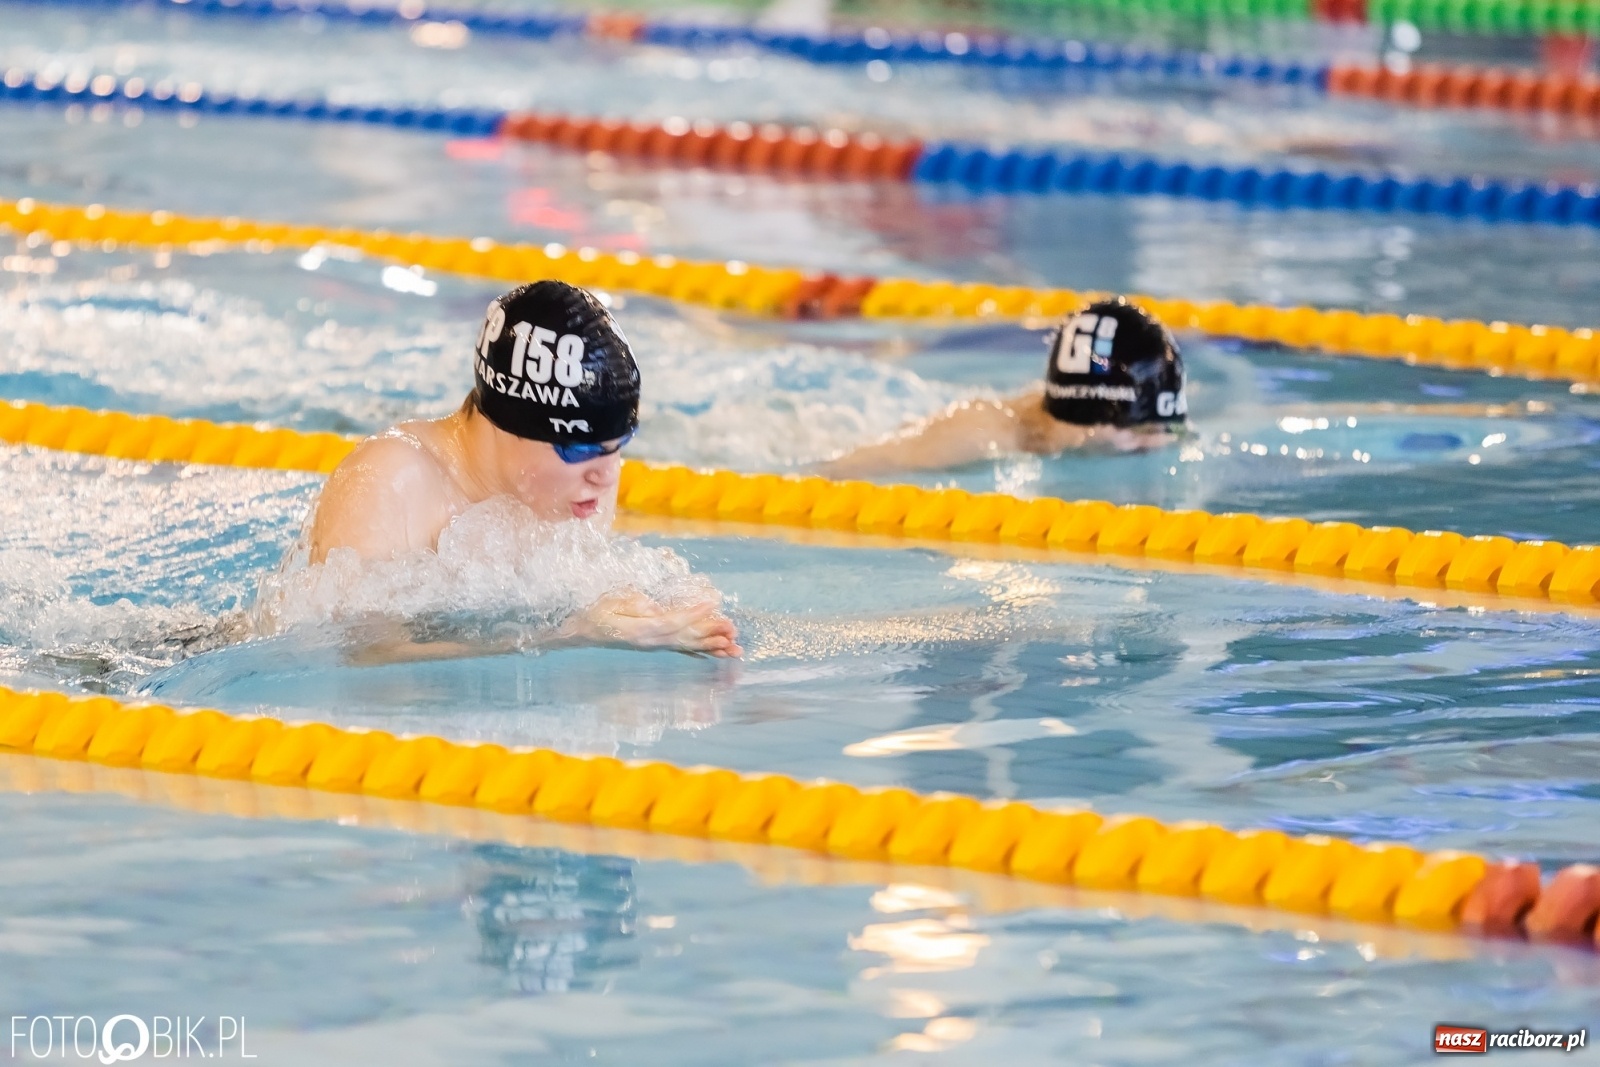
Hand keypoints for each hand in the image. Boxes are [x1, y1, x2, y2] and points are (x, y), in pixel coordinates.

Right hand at [568, 593, 742, 657]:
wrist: (583, 632)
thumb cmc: (596, 613)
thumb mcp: (611, 603)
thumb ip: (634, 605)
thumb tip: (655, 609)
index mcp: (641, 630)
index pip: (673, 621)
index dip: (694, 613)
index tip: (713, 603)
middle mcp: (652, 642)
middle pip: (687, 637)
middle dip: (712, 632)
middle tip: (733, 628)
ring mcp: (655, 646)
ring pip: (689, 645)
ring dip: (713, 645)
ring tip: (735, 647)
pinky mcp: (657, 645)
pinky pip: (683, 649)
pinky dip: (702, 650)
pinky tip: (718, 653)